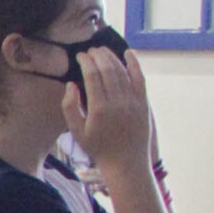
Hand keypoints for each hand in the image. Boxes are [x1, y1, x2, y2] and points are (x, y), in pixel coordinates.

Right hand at [66, 48, 151, 174]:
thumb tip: (71, 84)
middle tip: (90, 50)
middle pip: (107, 70)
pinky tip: (128, 53)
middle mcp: (117, 102)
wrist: (126, 162)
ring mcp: (133, 101)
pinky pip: (140, 78)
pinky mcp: (143, 103)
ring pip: (122, 71)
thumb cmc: (98, 148)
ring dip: (112, 57)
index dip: (85, 62)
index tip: (80, 55)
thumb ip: (70, 107)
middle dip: (98, 56)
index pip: (92, 76)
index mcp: (99, 109)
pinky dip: (134, 64)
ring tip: (102, 50)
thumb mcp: (77, 131)